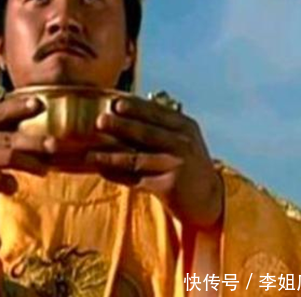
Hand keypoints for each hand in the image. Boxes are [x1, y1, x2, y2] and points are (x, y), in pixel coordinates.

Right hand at [0, 97, 51, 215]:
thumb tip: (29, 125)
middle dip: (36, 141)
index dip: (20, 106)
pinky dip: (11, 184)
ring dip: (31, 164)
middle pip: (11, 137)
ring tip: (44, 170)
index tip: (39, 103)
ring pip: (10, 157)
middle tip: (55, 144)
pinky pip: (0, 181)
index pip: (0, 111)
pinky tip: (13, 187)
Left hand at [84, 97, 223, 228]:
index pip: (156, 113)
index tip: (115, 102)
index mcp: (184, 126)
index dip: (135, 107)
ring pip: (137, 158)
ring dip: (111, 156)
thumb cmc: (187, 164)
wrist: (209, 198)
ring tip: (90, 154)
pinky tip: (102, 171)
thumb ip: (158, 127)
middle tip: (100, 121)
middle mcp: (182, 143)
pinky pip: (136, 179)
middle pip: (146, 133)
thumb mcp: (180, 140)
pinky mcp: (169, 185)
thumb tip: (120, 112)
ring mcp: (176, 164)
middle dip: (121, 126)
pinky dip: (117, 175)